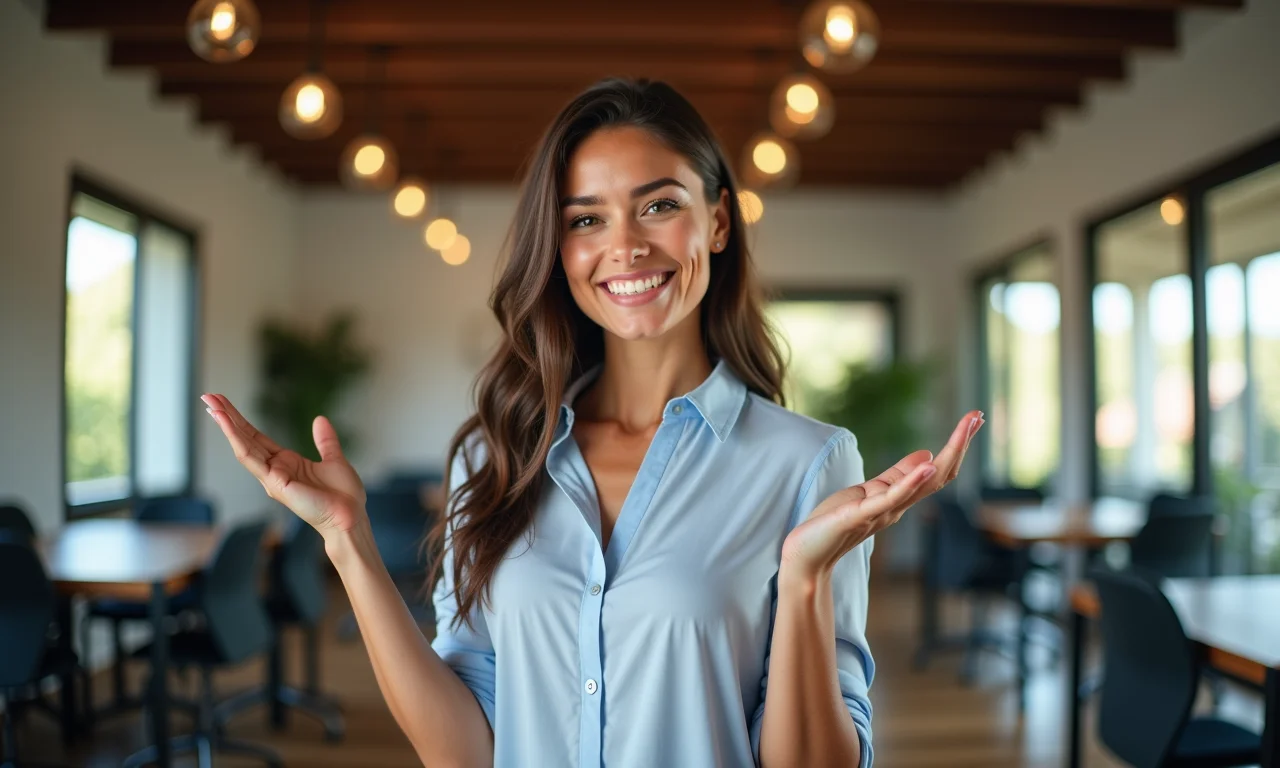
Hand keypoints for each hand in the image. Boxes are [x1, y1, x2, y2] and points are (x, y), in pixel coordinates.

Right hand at [202, 394, 366, 535]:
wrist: (350, 516)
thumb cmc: (343, 496)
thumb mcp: (334, 460)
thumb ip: (325, 441)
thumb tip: (320, 420)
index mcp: (285, 463)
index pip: (256, 437)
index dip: (241, 420)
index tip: (224, 403)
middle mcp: (274, 470)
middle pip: (245, 438)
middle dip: (226, 417)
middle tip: (208, 396)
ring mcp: (271, 477)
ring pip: (243, 446)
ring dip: (226, 425)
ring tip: (211, 405)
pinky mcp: (274, 483)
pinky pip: (251, 458)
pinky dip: (237, 440)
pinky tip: (226, 424)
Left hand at [780, 410, 984, 579]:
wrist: (807, 556)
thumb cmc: (833, 524)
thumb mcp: (867, 492)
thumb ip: (897, 477)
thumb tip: (927, 455)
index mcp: (898, 499)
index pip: (936, 471)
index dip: (956, 446)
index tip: (973, 419)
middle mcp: (897, 506)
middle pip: (938, 475)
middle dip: (959, 445)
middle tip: (977, 416)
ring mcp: (882, 512)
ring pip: (923, 483)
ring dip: (947, 455)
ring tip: (965, 431)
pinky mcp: (862, 515)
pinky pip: (892, 497)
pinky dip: (913, 480)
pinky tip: (929, 463)